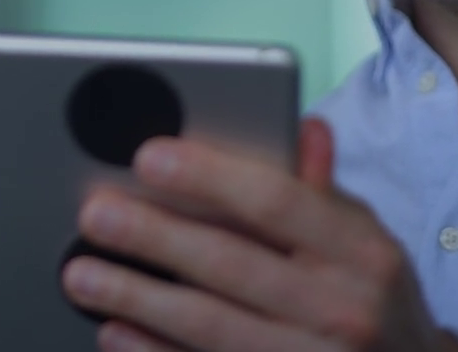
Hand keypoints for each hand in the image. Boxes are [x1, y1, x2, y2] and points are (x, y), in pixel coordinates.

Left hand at [61, 118, 457, 351]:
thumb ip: (320, 190)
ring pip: (210, 327)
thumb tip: (300, 126)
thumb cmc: (374, 298)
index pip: (277, 200)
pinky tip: (115, 332)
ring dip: (138, 298)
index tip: (148, 157)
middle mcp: (342, 309)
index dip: (208, 176)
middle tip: (95, 213)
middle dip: (153, 236)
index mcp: (363, 252)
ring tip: (83, 273)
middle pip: (231, 264)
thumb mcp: (366, 239)